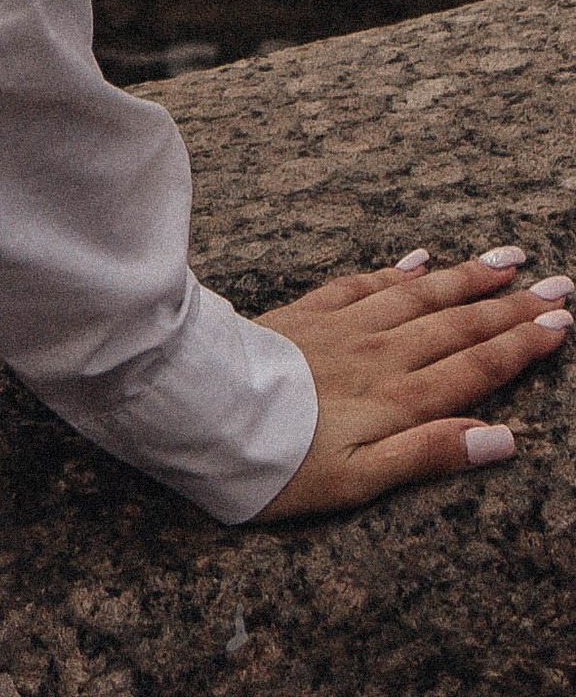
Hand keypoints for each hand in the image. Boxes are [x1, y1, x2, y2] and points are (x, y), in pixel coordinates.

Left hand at [256, 246, 569, 514]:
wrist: (202, 408)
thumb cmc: (281, 463)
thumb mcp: (360, 481)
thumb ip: (430, 455)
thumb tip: (502, 439)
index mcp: (399, 397)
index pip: (476, 366)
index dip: (521, 346)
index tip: (561, 322)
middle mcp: (379, 352)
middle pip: (457, 324)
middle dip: (511, 305)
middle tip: (558, 283)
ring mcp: (342, 326)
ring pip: (417, 295)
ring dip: (465, 278)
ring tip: (505, 260)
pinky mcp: (306, 313)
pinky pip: (363, 283)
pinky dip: (396, 270)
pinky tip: (417, 260)